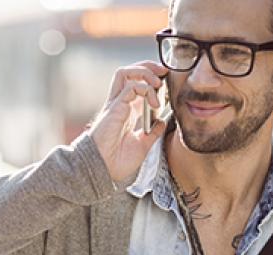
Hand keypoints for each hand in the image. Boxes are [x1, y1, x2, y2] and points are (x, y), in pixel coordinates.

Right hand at [88, 61, 168, 182]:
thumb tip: (162, 122)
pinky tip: (154, 102)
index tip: (168, 88)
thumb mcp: (142, 146)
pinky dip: (146, 89)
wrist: (104, 170)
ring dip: (145, 72)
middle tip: (164, 72)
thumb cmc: (117, 161)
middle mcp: (119, 105)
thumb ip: (152, 133)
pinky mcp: (115, 107)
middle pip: (129, 73)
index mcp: (126, 112)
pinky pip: (130, 86)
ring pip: (126, 73)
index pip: (137, 86)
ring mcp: (116, 104)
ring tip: (158, 83)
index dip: (153, 82)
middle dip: (148, 67)